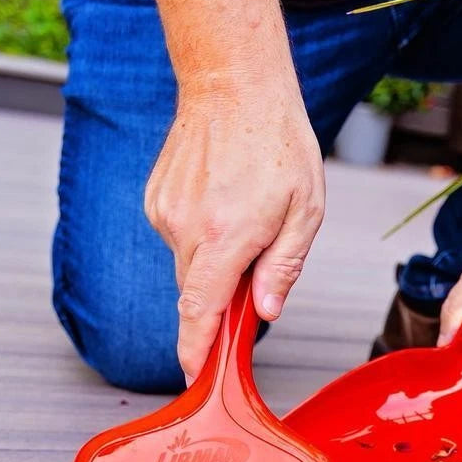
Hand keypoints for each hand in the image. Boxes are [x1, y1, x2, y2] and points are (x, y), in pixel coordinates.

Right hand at [144, 88, 324, 380]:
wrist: (233, 87)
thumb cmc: (278, 145)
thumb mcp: (304, 212)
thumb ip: (283, 268)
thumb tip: (266, 312)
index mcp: (226, 237)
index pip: (202, 310)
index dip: (196, 349)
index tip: (193, 374)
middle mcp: (187, 229)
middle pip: (197, 292)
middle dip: (222, 296)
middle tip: (254, 265)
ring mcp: (165, 214)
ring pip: (189, 266)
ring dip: (214, 260)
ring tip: (241, 217)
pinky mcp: (156, 201)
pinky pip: (179, 239)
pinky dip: (201, 237)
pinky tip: (221, 204)